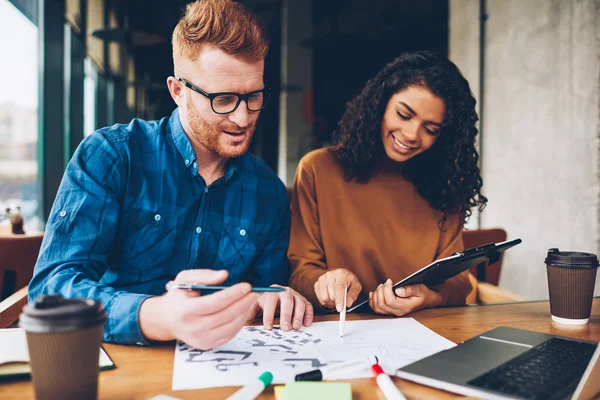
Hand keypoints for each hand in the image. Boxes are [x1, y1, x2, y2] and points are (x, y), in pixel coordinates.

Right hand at [139, 269, 257, 349]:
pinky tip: (243, 311)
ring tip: (250, 300)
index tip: (247, 285)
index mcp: (186, 311)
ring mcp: (201, 340)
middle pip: (225, 316)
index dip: (233, 294)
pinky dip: (239, 322)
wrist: (166, 320)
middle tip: (254, 292)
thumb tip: (224, 275)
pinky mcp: (207, 345)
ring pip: (230, 326)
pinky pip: (229, 334)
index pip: (214, 303)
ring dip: (244, 313)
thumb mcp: (185, 279)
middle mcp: (193, 328)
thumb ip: (205, 275)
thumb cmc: (179, 296)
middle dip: (243, 303)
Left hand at [252, 285, 313, 331]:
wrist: (275, 295)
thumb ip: (250, 311)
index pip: (270, 302)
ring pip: (299, 303)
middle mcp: (285, 291)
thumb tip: (242, 316)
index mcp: (271, 292)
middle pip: (287, 301)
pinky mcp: (304, 300)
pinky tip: (306, 324)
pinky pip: (308, 306)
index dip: (269, 315)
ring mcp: (295, 295)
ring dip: (298, 315)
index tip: (267, 327)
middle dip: (286, 315)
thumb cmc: (264, 304)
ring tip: (296, 327)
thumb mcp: (255, 306)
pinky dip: (309, 315)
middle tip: (285, 328)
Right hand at [314, 268, 361, 310]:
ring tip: (336, 299)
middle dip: (337, 302)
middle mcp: (329, 275)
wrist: (340, 275)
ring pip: (325, 298)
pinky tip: (331, 299)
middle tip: (342, 302)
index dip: (339, 299)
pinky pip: (320, 299)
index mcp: (341, 273)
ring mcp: (322, 279)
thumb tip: (348, 303)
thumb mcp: (356, 285)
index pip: (339, 288)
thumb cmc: (348, 280)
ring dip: (331, 303)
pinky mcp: (317, 284)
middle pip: (332, 295)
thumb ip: (353, 294)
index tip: (340, 309)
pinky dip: (326, 302)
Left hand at [368, 279, 442, 315]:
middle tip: (385, 283)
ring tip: (381, 287)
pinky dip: (372, 301)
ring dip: (376, 295)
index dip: (386, 290)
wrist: (425, 300)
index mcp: (405, 306)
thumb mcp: (420, 289)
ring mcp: (393, 312)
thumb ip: (410, 290)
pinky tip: (374, 293)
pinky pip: (376, 309)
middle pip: (382, 304)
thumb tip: (398, 290)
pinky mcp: (389, 310)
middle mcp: (398, 311)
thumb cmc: (422, 294)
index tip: (389, 281)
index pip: (390, 301)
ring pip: (377, 307)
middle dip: (381, 291)